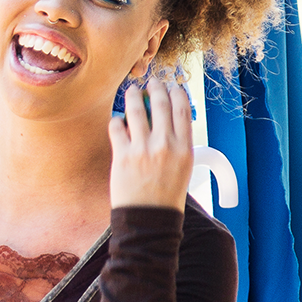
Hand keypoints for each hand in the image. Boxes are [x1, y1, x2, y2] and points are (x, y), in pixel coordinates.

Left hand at [109, 67, 193, 210]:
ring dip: (133, 96)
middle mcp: (165, 145)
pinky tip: (118, 121)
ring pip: (136, 110)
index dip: (177, 93)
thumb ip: (177, 144)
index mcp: (184, 148)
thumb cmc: (168, 196)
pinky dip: (117, 121)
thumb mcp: (184, 169)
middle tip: (151, 82)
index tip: (172, 86)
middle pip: (160, 104)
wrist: (149, 219)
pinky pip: (117, 127)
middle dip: (156, 87)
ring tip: (131, 90)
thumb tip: (167, 121)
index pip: (183, 109)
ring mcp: (143, 149)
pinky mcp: (122, 156)